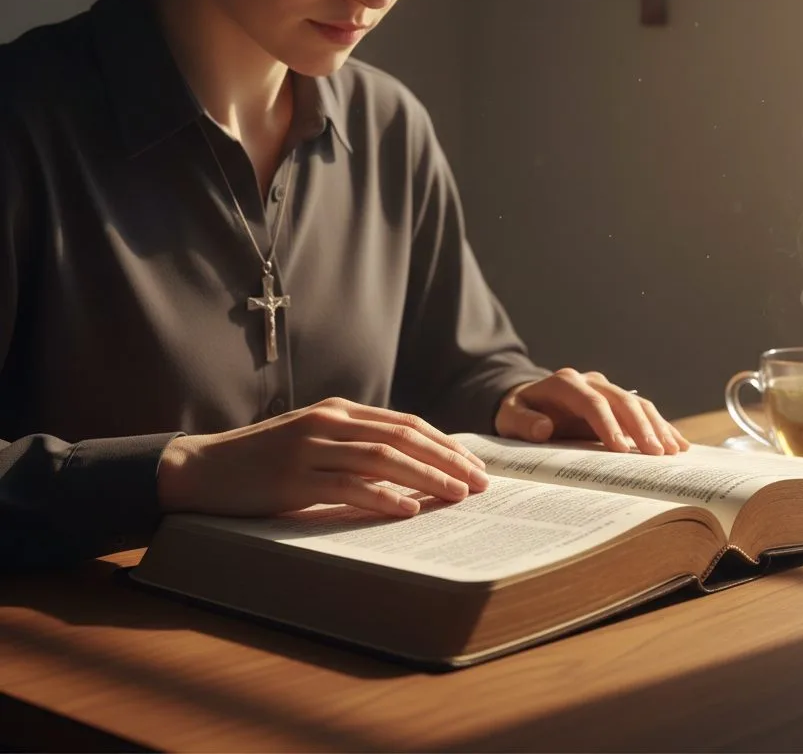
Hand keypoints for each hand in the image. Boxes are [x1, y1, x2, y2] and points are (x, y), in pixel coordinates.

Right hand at [157, 397, 488, 518]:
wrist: (202, 469)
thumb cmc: (264, 460)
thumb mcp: (314, 442)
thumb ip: (355, 446)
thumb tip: (409, 469)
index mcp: (339, 411)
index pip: (407, 424)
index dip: (445, 444)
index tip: (474, 465)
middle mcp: (330, 422)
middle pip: (404, 437)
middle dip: (448, 460)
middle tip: (480, 483)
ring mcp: (311, 448)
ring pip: (383, 459)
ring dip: (426, 477)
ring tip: (457, 495)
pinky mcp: (293, 478)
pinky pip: (346, 487)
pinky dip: (381, 498)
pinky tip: (407, 510)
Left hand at [494, 368, 687, 454]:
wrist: (528, 401)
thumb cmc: (519, 413)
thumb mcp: (509, 418)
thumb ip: (523, 423)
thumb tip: (544, 428)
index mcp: (565, 383)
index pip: (591, 402)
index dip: (607, 424)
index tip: (619, 449)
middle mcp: (590, 381)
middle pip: (621, 401)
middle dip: (640, 428)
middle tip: (656, 454)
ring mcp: (606, 389)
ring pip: (637, 404)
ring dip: (656, 427)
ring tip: (672, 451)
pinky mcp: (616, 401)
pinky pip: (642, 411)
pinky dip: (661, 426)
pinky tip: (678, 443)